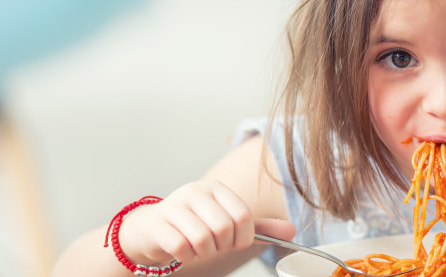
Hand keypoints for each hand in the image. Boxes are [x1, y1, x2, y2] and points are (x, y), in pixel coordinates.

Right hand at [118, 179, 294, 264]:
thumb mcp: (229, 221)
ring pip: (203, 239)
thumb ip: (260, 226)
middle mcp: (196, 192)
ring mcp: (174, 205)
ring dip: (205, 253)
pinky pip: (181, 247)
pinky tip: (183, 250)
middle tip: (215, 246)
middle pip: (224, 228)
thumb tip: (292, 231)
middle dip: (223, 246)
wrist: (154, 228)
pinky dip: (187, 256)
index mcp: (217, 188)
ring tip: (199, 248)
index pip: (243, 216)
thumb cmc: (196, 224)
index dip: (243, 237)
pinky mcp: (158, 223)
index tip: (235, 241)